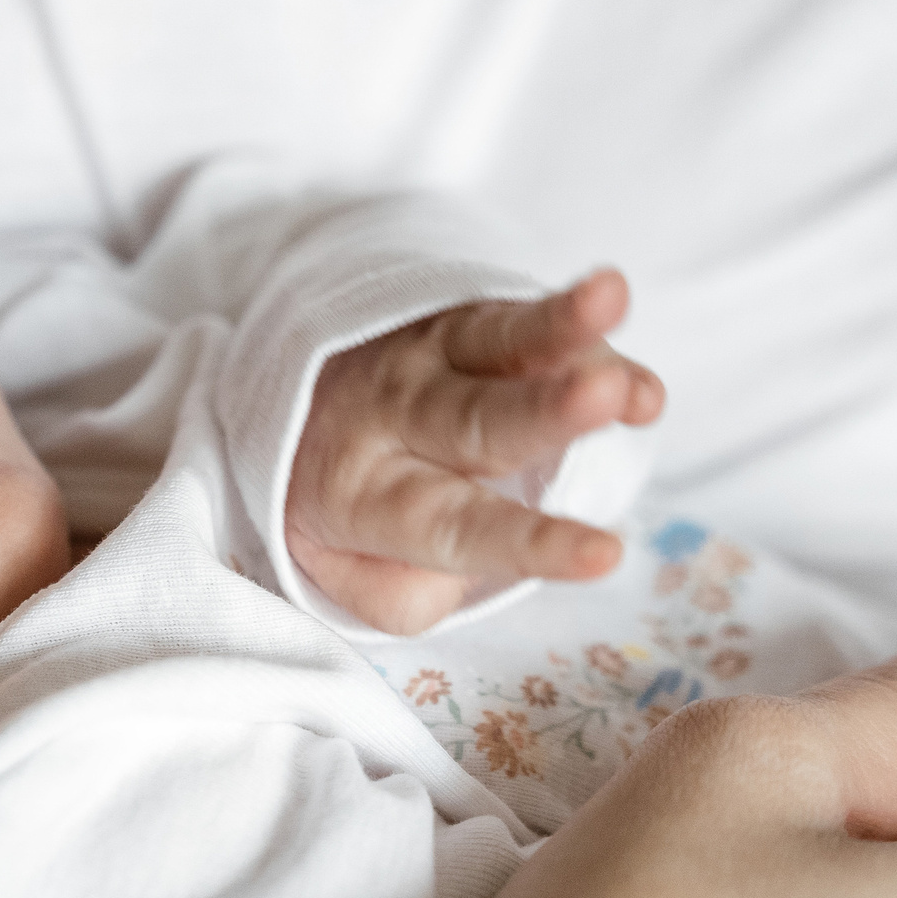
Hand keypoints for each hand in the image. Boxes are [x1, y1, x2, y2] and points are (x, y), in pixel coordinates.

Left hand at [286, 269, 663, 633]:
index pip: (456, 527)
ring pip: (494, 341)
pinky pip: (514, 311)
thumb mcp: (339, 573)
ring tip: (611, 302)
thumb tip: (465, 576)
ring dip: (559, 324)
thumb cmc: (349, 505)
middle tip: (604, 394)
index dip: (532, 542)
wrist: (280, 401)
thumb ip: (401, 596)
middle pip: (476, 419)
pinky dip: (569, 312)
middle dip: (546, 409)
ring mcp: (426, 358)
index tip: (606, 554)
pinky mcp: (458, 317)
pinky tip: (616, 304)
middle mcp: (394, 420)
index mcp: (364, 498)